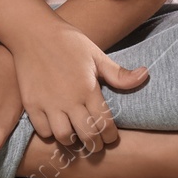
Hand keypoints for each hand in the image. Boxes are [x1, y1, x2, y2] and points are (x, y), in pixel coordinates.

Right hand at [10, 21, 148, 154]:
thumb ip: (119, 74)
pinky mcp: (32, 103)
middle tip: (97, 145)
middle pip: (87, 136)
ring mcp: (48, 103)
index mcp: (88, 88)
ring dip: (73, 141)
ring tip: (76, 137)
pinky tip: (56, 126)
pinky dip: (50, 133)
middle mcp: (69, 99)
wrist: (34, 32)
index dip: (110, 136)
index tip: (111, 138)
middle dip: (96, 146)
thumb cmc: (69, 42)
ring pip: (64, 137)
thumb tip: (145, 74)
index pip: (105, 124)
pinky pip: (43, 130)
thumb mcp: (96, 55)